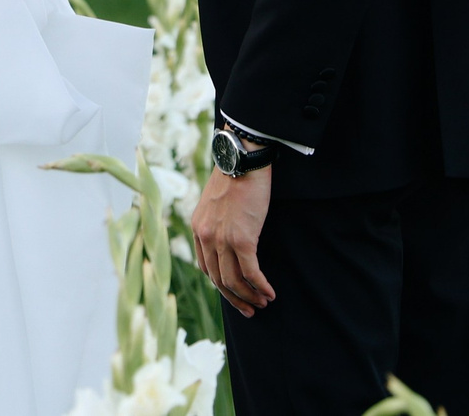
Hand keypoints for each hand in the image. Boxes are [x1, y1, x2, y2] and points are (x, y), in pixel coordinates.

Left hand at [191, 167, 275, 314]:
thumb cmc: (235, 176)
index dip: (220, 284)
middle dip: (235, 298)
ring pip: (234, 280)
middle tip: (249, 309)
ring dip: (250, 296)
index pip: (205, 267)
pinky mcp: (242, 239)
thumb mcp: (216, 201)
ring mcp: (222, 239)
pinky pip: (251, 272)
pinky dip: (260, 286)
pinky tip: (270, 293)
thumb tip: (229, 237)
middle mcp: (206, 236)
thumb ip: (217, 221)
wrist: (242, 159)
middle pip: (218, 279)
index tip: (234, 292)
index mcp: (198, 228)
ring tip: (263, 303)